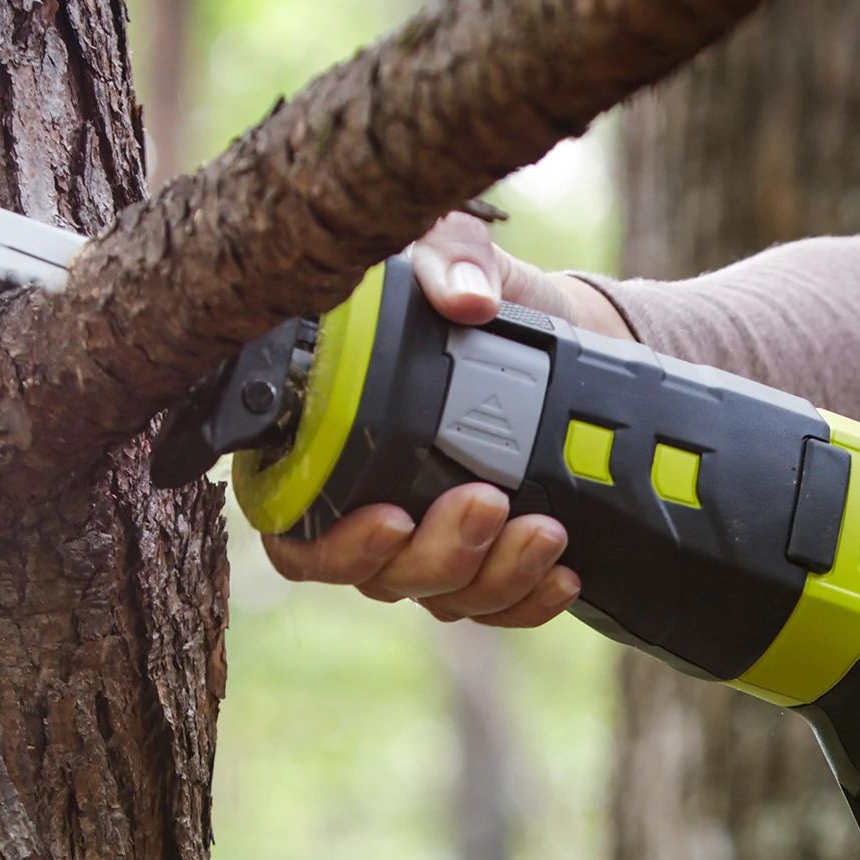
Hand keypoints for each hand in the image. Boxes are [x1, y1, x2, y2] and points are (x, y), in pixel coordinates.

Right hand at [257, 212, 632, 627]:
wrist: (554, 329)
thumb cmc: (467, 292)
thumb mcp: (452, 251)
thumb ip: (448, 259)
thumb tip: (468, 300)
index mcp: (321, 452)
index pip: (296, 536)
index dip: (335, 545)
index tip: (391, 517)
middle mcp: (364, 509)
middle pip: (379, 577)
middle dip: (438, 554)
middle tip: (488, 501)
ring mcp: (426, 543)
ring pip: (444, 597)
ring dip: (493, 577)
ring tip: (546, 531)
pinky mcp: (486, 561)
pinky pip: (496, 607)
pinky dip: (529, 600)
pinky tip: (563, 574)